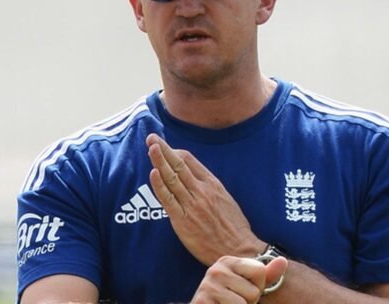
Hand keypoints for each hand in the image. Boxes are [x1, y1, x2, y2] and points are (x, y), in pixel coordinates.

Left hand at [146, 134, 260, 263]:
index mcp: (212, 184)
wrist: (238, 250)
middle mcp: (201, 191)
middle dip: (163, 149)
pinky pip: (168, 200)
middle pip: (179, 165)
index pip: (190, 161)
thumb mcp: (225, 198)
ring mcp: (192, 205)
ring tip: (150, 147)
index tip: (164, 146)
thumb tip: (193, 175)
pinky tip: (153, 173)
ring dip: (159, 161)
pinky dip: (160, 185)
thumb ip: (208, 186)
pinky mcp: (183, 221)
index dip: (174, 151)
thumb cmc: (233, 226)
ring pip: (172, 178)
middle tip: (151, 137)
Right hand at [191, 255, 287, 303]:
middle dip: (248, 302)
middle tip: (234, 302)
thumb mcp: (249, 285)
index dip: (258, 286)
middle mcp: (216, 270)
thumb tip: (283, 260)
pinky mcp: (202, 301)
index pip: (259, 271)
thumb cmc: (231, 299)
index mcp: (227, 261)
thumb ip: (267, 274)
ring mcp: (207, 287)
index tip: (244, 290)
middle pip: (253, 291)